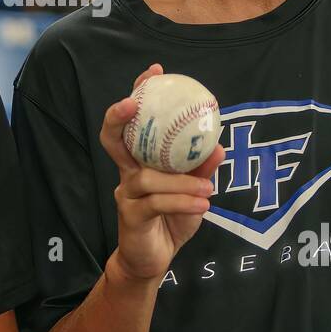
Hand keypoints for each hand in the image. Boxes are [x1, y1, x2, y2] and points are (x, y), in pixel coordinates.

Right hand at [100, 63, 224, 282]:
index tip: (155, 71)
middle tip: (133, 102)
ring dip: (181, 182)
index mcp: (141, 161)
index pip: (135, 122)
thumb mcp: (192, 192)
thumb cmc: (170, 220)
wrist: (153, 260)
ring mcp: (125, 194)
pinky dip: (182, 201)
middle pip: (112, 138)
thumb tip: (218, 145)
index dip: (139, 94)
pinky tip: (203, 204)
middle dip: (119, 116)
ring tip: (208, 190)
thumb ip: (201, 170)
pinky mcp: (130, 217)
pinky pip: (156, 203)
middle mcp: (128, 172)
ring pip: (147, 178)